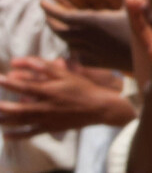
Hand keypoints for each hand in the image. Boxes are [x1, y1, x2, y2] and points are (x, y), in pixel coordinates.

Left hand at [0, 58, 134, 137]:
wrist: (97, 107)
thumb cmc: (81, 88)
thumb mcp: (66, 74)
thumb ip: (44, 67)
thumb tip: (23, 61)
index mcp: (50, 91)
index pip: (26, 86)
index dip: (10, 83)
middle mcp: (46, 106)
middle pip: (19, 108)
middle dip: (2, 106)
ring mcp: (46, 119)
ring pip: (21, 121)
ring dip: (5, 120)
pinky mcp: (49, 128)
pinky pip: (30, 133)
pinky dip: (17, 135)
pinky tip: (6, 135)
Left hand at [41, 1, 132, 70]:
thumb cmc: (146, 25)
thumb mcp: (135, 0)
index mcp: (94, 21)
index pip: (62, 15)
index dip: (49, 8)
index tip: (42, 0)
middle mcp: (89, 38)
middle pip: (59, 31)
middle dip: (51, 21)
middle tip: (48, 13)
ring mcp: (92, 53)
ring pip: (68, 44)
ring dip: (62, 34)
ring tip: (62, 26)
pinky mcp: (99, 64)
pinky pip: (79, 57)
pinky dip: (75, 50)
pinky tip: (79, 45)